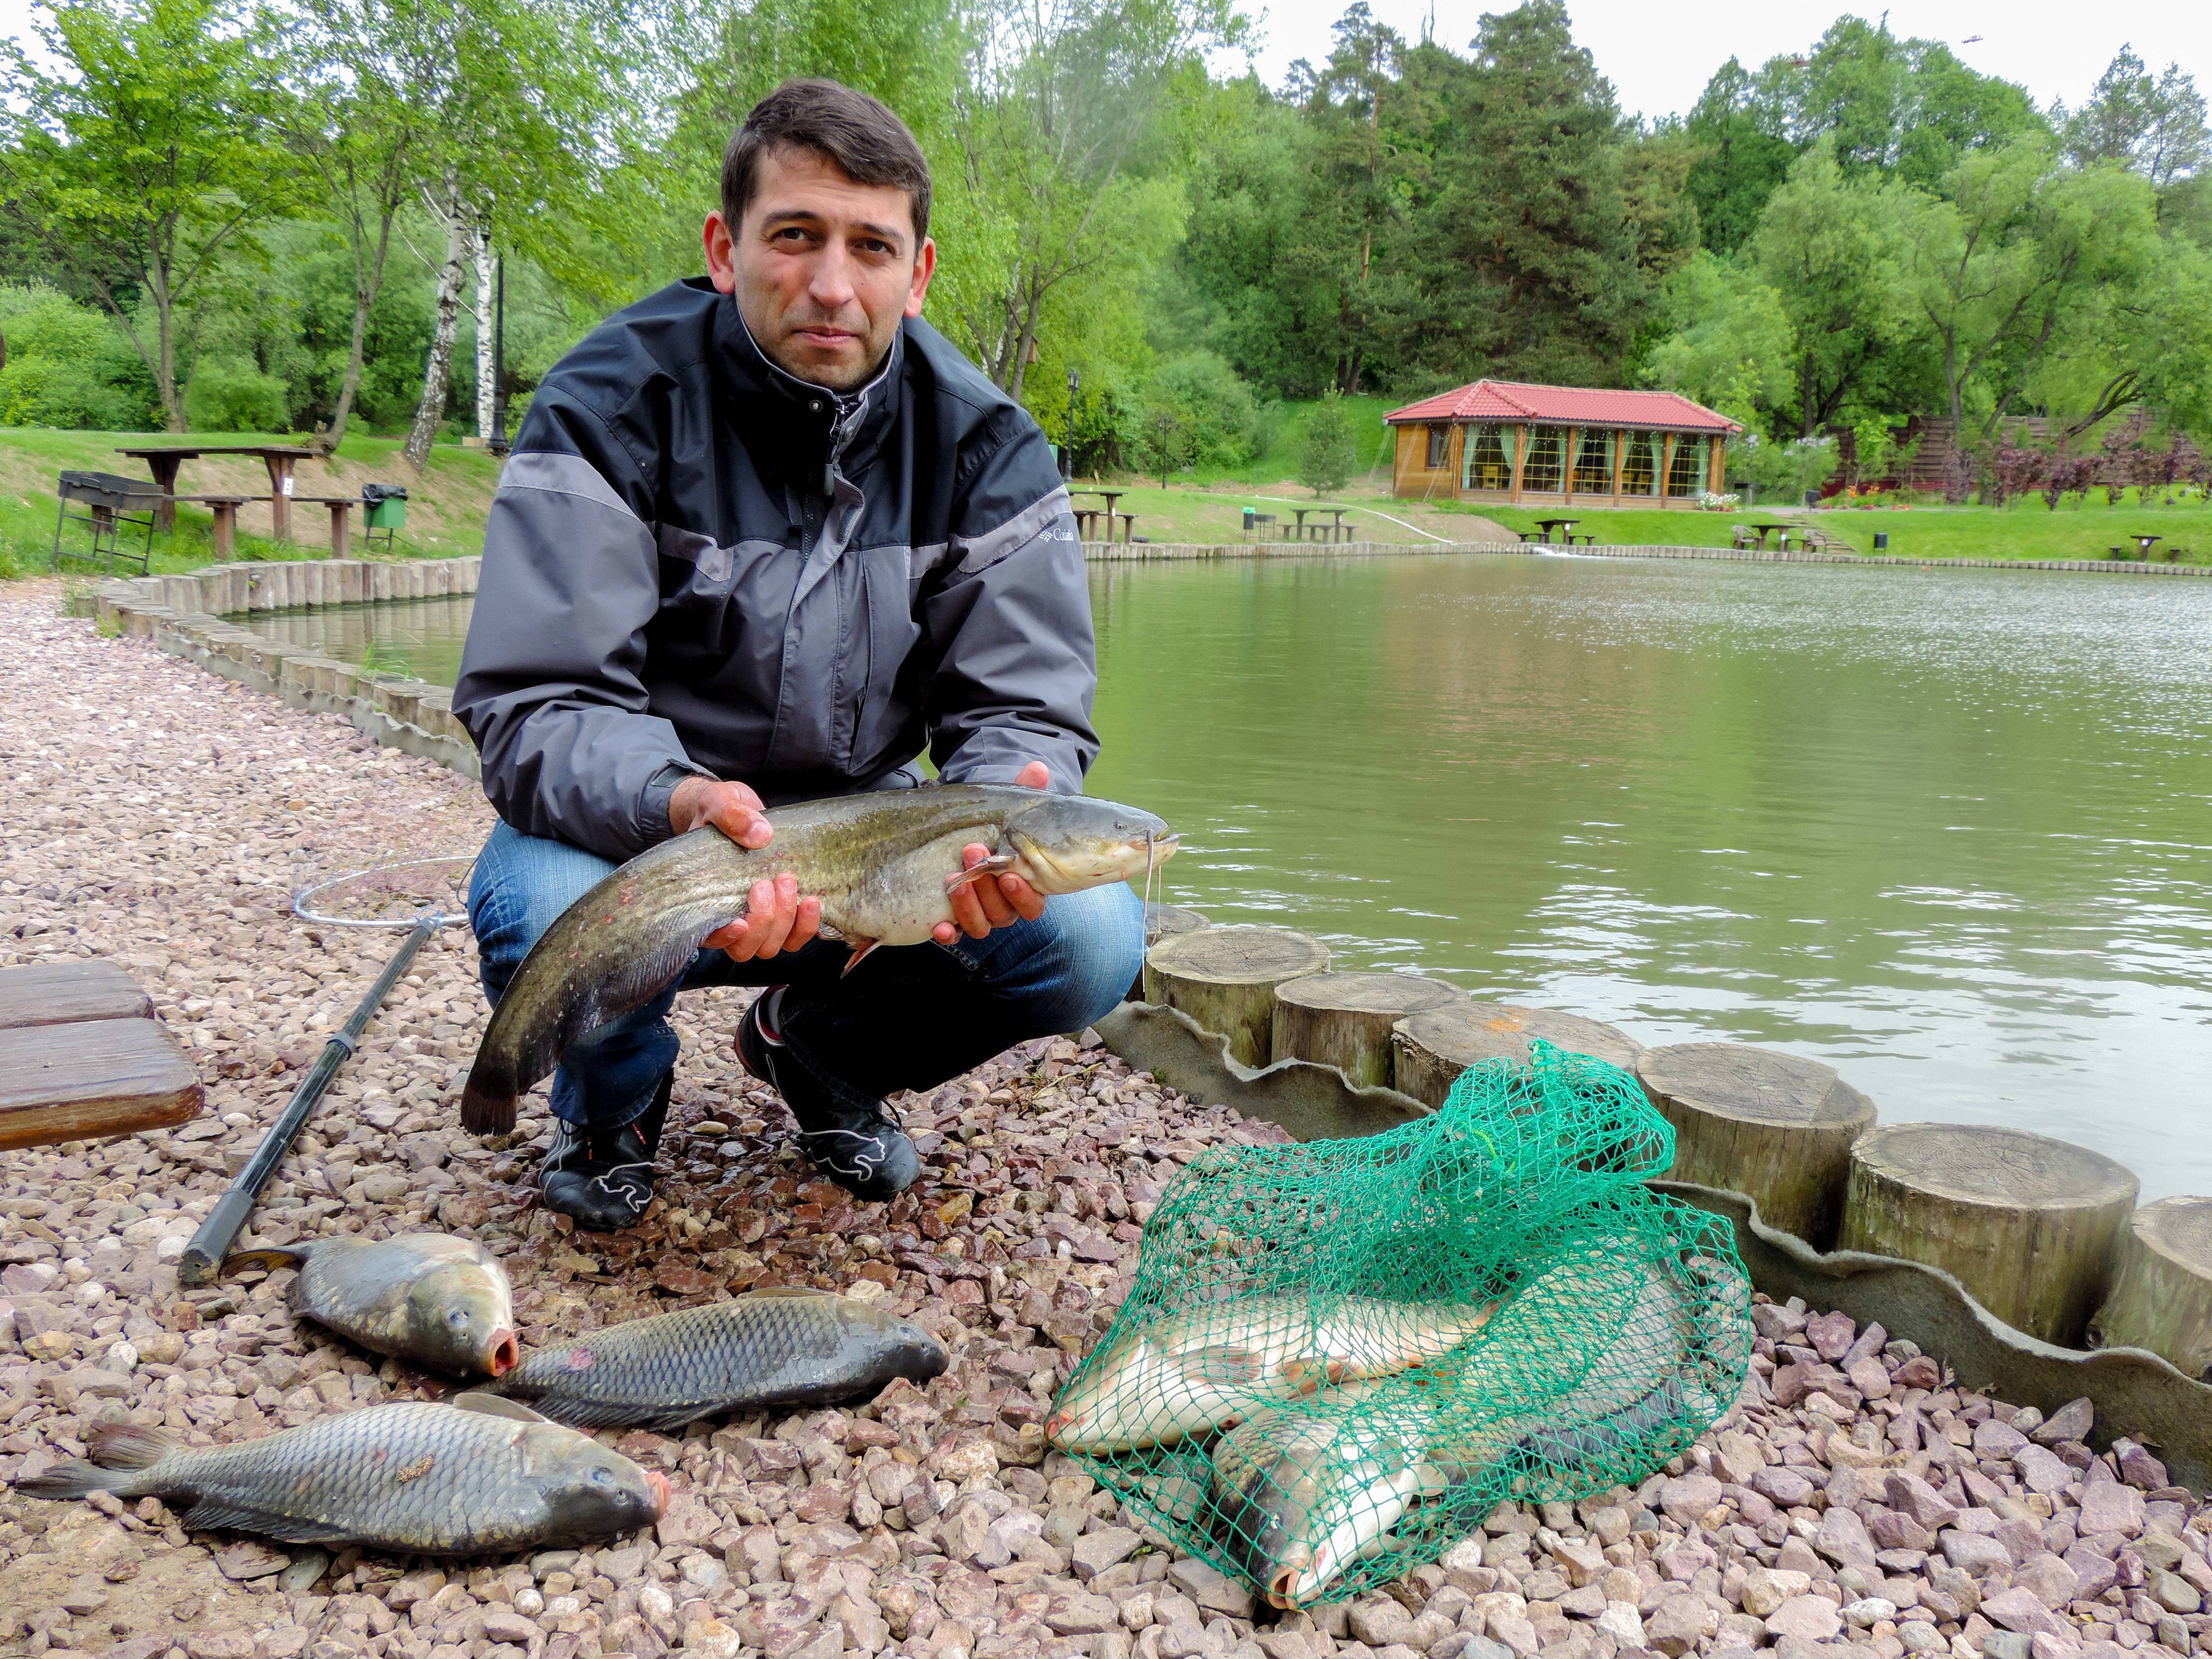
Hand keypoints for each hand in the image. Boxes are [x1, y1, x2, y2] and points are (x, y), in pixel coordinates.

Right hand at [671, 776, 822, 959]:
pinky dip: (808, 925)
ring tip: (789, 881)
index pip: (708, 937)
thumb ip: (731, 816)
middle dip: (763, 921)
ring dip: (787, 920)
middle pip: (745, 948)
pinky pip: (797, 935)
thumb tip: (761, 835)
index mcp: (704, 899)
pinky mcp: (785, 912)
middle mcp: (731, 916)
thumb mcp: (718, 802)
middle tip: (770, 882)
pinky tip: (812, 900)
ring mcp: (759, 918)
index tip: (740, 922)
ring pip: (773, 945)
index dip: (723, 938)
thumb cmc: (720, 810)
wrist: (740, 809)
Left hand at [936, 760, 1049, 943]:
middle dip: (987, 887)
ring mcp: (980, 915)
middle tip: (972, 853)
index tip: (1010, 872)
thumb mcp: (1009, 809)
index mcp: (1025, 885)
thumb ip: (1025, 791)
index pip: (1033, 902)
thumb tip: (1038, 768)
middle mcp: (1005, 907)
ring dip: (968, 906)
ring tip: (953, 880)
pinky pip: (955, 935)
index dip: (1023, 892)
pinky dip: (948, 933)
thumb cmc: (995, 827)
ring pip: (981, 925)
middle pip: (1004, 913)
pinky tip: (938, 926)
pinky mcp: (955, 921)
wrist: (963, 835)